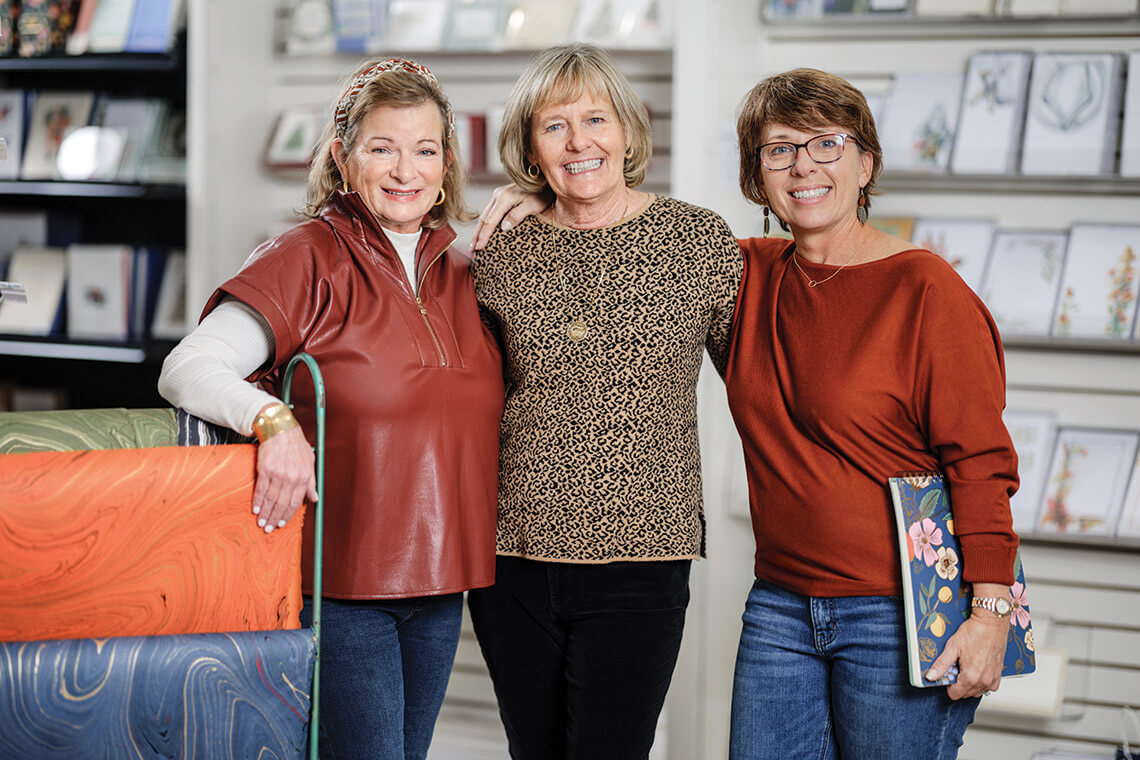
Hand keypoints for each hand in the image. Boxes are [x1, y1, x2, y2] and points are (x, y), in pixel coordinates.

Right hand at [251, 424, 317, 533]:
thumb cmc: (296, 445)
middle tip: (268, 528)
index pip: (295, 502)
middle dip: (274, 518)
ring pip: (271, 499)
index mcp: (303, 477)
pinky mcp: (265, 469)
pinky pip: (261, 489)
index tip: (281, 523)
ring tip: (260, 522)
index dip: (287, 515)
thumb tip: (315, 498)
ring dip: (265, 513)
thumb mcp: (310, 462)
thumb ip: (311, 482)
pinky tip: (255, 509)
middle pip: (282, 503)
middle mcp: (292, 477)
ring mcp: (278, 474)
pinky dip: (258, 501)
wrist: (281, 430)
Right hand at [472, 184, 548, 249]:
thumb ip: (517, 215)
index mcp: (505, 198)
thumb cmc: (542, 193)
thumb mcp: (533, 205)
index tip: (480, 247)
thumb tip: (503, 227)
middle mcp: (498, 195)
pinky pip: (490, 212)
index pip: (491, 221)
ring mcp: (498, 195)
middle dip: (477, 235)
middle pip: (484, 219)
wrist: (543, 179)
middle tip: (473, 250)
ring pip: (485, 215)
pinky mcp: (500, 197)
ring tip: (475, 244)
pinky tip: (483, 231)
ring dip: (479, 230)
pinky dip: (485, 224)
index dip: (484, 235)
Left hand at [926, 583, 1009, 699]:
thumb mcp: (953, 647)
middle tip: (957, 667)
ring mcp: (993, 678)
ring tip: (967, 667)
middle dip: (959, 684)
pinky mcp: (999, 674)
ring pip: (977, 691)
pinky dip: (982, 682)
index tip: (948, 674)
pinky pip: (990, 687)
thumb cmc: (974, 631)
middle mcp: (983, 681)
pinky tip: (978, 669)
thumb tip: (931, 676)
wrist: (992, 622)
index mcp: (970, 677)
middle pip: (966, 694)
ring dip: (970, 684)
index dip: (948, 685)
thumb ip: (941, 664)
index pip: (955, 694)